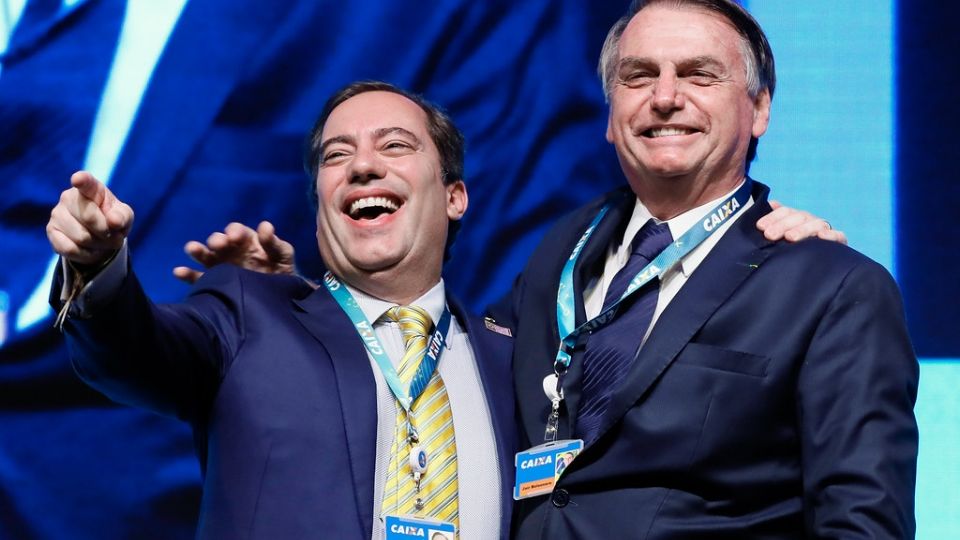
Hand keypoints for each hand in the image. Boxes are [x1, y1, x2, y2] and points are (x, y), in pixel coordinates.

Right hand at [47, 171, 133, 265]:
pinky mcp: (51, 231)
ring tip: (103, 242)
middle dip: (106, 232)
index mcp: (91, 188)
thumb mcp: (124, 217)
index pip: (86, 182)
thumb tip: (114, 221)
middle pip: (89, 218)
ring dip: (99, 245)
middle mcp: (69, 197)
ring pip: (81, 237)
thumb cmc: (113, 219)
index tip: (78, 179)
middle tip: (115, 236)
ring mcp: (57, 214)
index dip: (82, 180)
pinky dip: (86, 254)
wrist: (100, 236)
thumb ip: (122, 217)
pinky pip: (70, 249)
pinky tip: (90, 249)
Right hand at [173, 220, 296, 283]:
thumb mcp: (283, 254)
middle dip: (217, 240)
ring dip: (197, 251)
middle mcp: (229, 250)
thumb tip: (265, 226)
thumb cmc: (281, 269)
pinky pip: (197, 277)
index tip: (236, 237)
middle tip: (219, 245)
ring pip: (204, 255)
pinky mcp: (213, 283)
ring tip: (193, 249)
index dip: (234, 231)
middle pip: (218, 240)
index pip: (236, 230)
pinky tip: (179, 271)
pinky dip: (186, 274)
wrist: (279, 296)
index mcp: (246, 240)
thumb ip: (275, 242)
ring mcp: (219, 266)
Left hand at [756, 201, 846, 244]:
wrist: (812, 268)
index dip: (772, 217)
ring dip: (802, 230)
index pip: (785, 211)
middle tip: (769, 235)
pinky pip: (838, 236)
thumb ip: (771, 225)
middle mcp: (810, 221)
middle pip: (798, 217)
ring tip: (790, 238)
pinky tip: (822, 237)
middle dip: (782, 225)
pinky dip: (832, 235)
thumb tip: (768, 206)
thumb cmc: (787, 251)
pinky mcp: (838, 242)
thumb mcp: (777, 239)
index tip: (760, 226)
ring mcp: (823, 230)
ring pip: (816, 224)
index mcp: (795, 218)